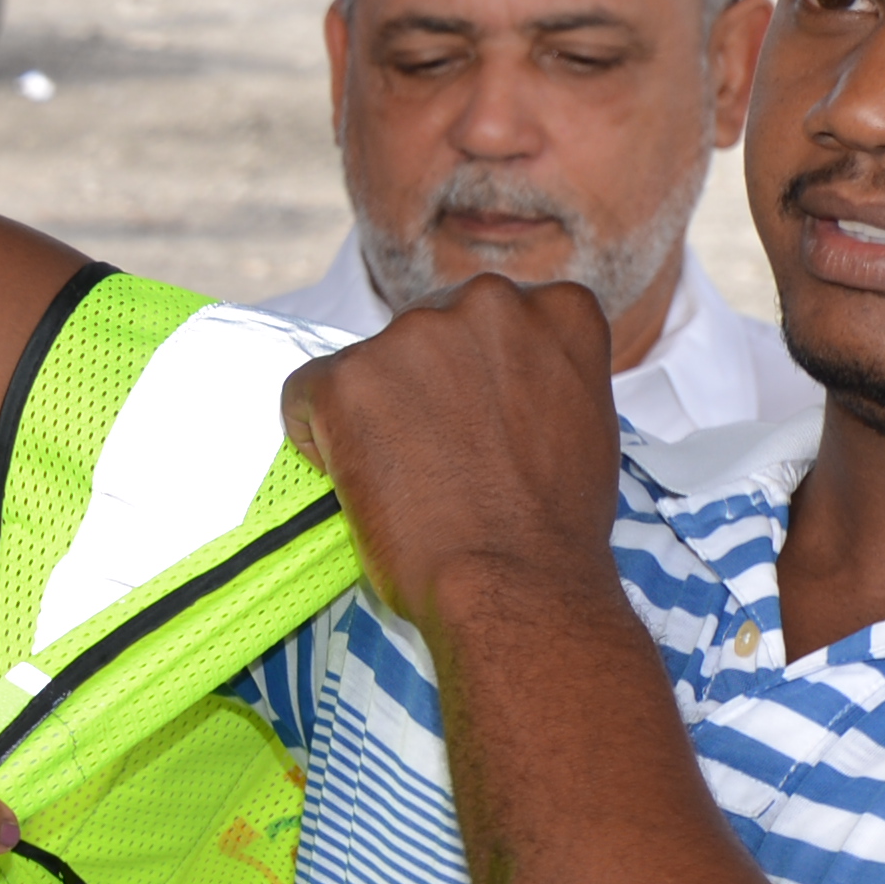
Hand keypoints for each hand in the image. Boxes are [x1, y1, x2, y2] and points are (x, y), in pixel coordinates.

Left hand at [277, 278, 627, 653]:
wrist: (517, 582)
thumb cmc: (554, 522)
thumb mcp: (579, 417)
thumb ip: (536, 374)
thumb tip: (493, 378)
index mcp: (556, 308)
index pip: (484, 321)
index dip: (470, 379)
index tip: (475, 423)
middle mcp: (487, 301)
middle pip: (425, 335)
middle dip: (421, 389)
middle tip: (439, 458)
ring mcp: (412, 335)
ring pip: (368, 364)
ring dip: (374, 414)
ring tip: (409, 479)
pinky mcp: (347, 377)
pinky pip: (305, 394)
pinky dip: (317, 436)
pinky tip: (357, 480)